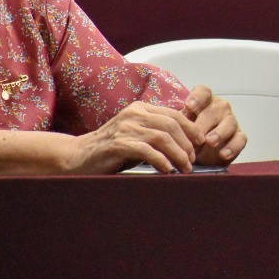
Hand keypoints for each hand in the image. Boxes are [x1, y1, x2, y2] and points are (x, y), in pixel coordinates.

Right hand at [67, 101, 205, 173]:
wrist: (77, 157)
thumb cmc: (110, 149)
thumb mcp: (136, 135)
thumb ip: (155, 133)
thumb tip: (185, 144)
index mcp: (140, 109)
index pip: (174, 114)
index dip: (191, 128)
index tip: (201, 142)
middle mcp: (134, 114)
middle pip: (172, 124)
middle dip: (187, 143)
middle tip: (193, 159)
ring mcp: (125, 128)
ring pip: (162, 137)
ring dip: (178, 153)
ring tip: (185, 167)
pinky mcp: (118, 144)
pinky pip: (146, 150)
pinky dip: (161, 160)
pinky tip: (168, 170)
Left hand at [181, 85, 246, 164]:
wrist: (201, 155)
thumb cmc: (189, 136)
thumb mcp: (181, 128)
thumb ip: (178, 125)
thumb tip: (168, 129)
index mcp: (204, 102)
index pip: (204, 92)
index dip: (197, 98)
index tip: (188, 107)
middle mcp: (220, 108)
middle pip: (215, 110)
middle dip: (205, 123)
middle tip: (196, 135)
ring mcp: (231, 122)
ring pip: (230, 123)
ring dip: (220, 132)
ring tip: (210, 142)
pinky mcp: (239, 137)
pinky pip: (240, 139)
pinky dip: (233, 146)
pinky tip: (223, 154)